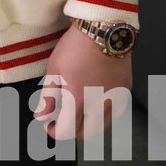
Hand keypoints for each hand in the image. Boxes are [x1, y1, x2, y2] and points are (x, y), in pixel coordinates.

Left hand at [33, 26, 132, 140]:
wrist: (103, 31)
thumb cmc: (77, 47)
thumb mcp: (54, 70)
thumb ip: (48, 97)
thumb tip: (41, 115)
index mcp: (78, 100)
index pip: (68, 131)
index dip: (55, 132)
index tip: (49, 126)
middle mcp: (99, 105)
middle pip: (86, 133)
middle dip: (71, 130)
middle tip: (62, 119)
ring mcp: (115, 99)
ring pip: (102, 126)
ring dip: (88, 124)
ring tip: (78, 110)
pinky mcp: (125, 92)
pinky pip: (115, 112)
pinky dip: (103, 113)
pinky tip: (95, 102)